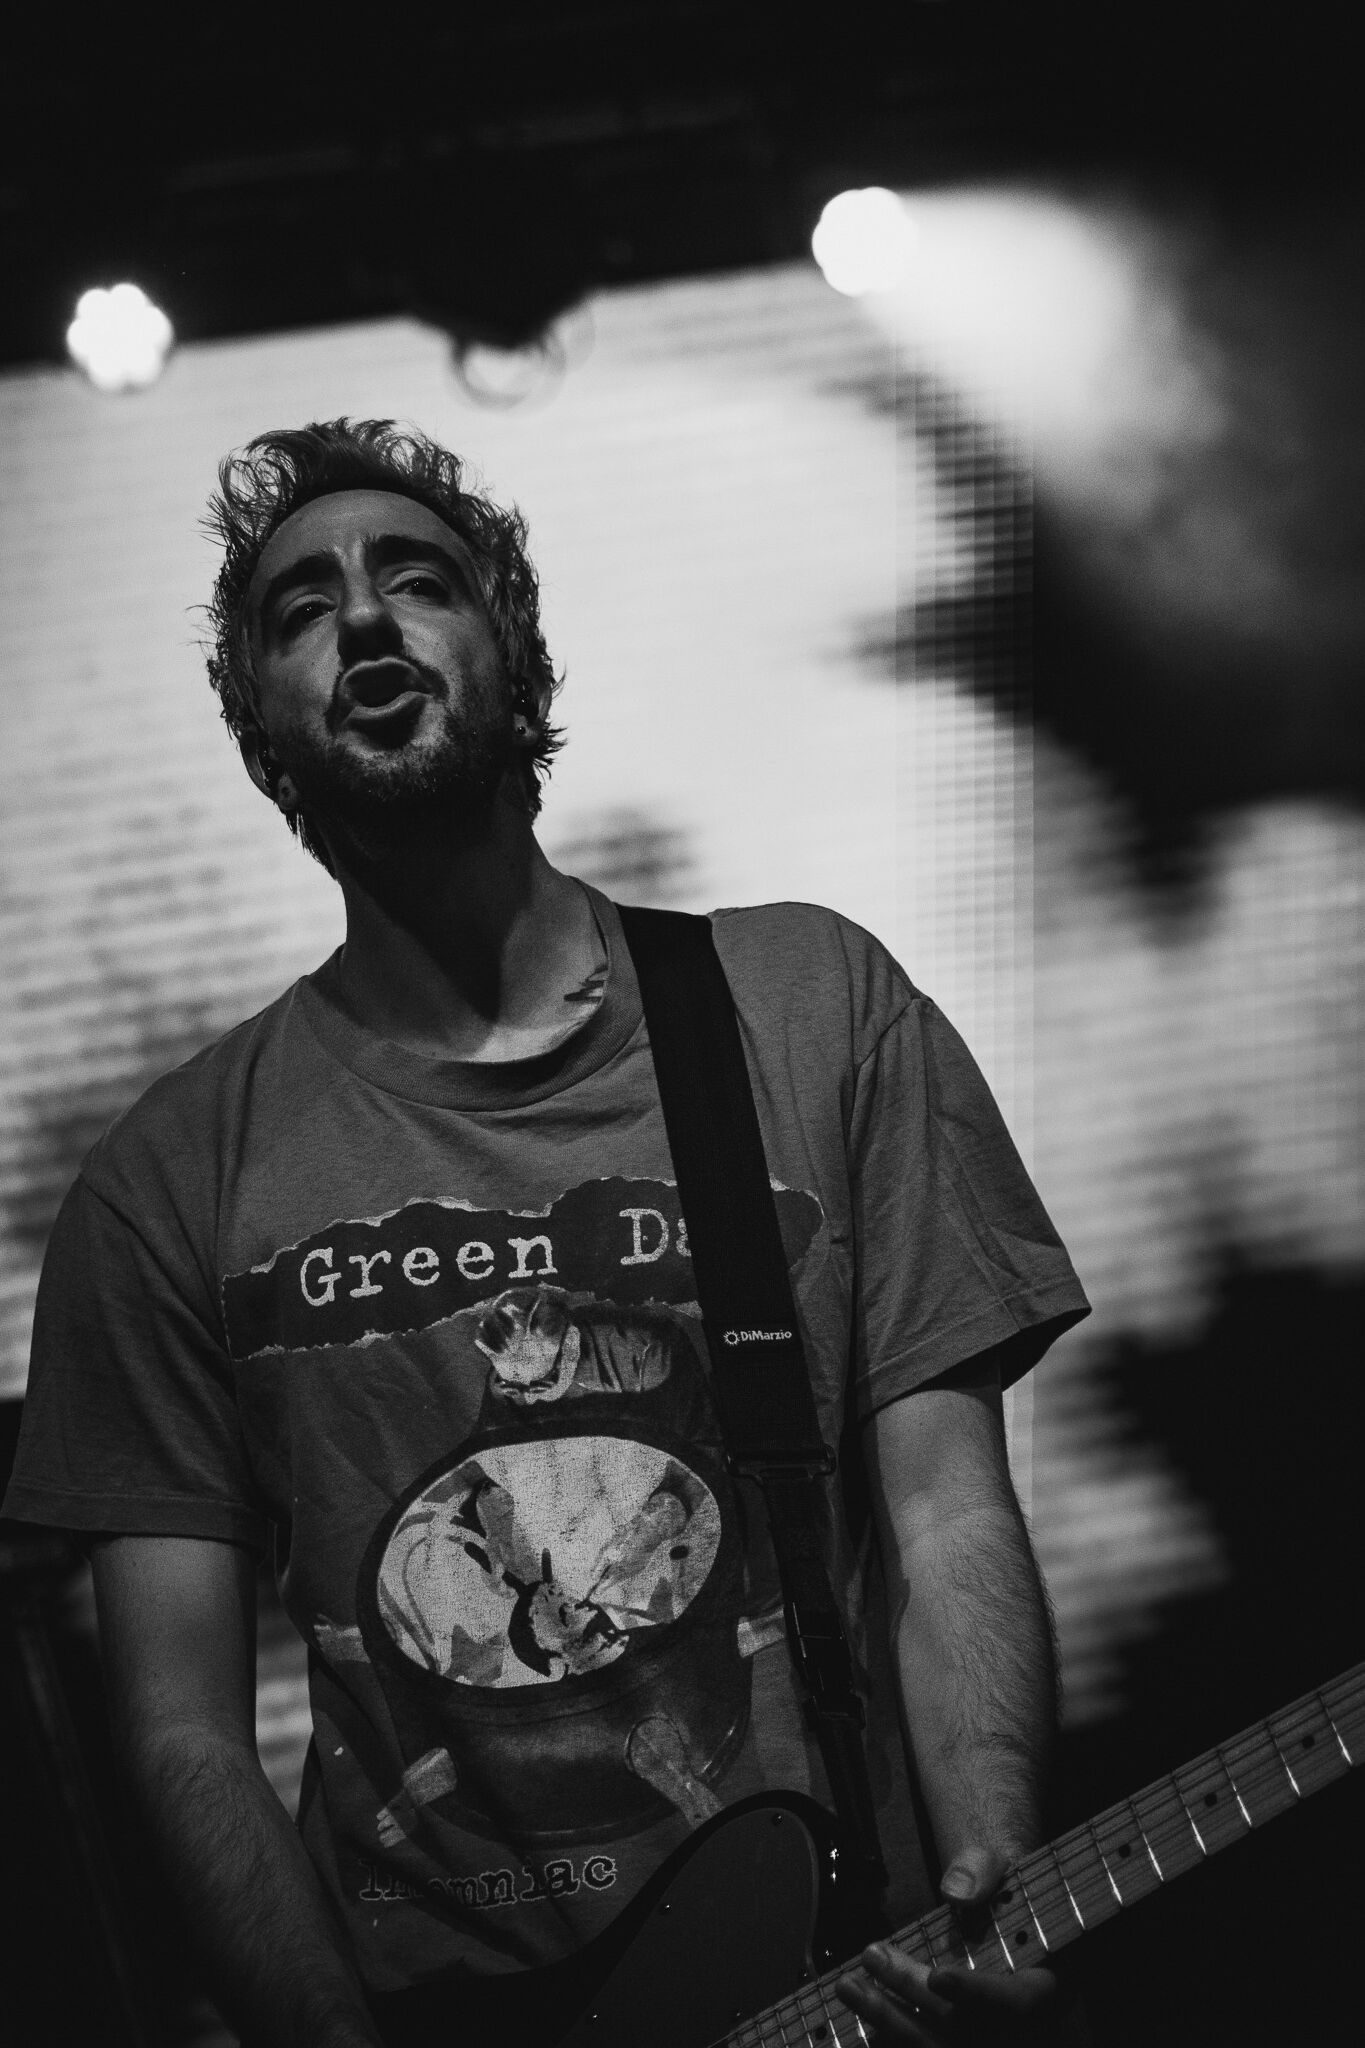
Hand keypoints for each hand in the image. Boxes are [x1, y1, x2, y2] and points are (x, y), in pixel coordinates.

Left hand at [835, 1846, 1064, 2044]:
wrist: (1002, 1921)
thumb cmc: (1003, 1894)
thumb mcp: (1002, 1867)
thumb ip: (985, 1871)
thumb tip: (956, 1891)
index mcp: (1045, 1988)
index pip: (1018, 2003)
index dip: (977, 1993)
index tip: (938, 1976)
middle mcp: (1019, 2031)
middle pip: (962, 2027)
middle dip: (910, 1992)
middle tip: (870, 1955)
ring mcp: (987, 2044)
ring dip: (887, 2019)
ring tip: (849, 1986)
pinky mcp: (955, 2045)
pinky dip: (889, 2039)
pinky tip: (859, 2016)